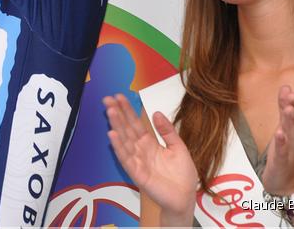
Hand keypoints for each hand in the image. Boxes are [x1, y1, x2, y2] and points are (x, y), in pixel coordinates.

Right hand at [104, 94, 196, 223]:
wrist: (185, 197)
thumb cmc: (182, 175)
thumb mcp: (178, 147)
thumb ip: (167, 131)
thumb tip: (156, 113)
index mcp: (150, 143)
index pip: (135, 123)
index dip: (127, 110)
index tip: (119, 97)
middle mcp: (140, 150)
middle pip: (126, 128)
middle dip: (117, 114)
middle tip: (107, 99)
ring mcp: (137, 161)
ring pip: (124, 140)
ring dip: (116, 126)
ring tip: (110, 111)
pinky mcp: (137, 173)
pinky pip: (125, 158)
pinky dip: (118, 146)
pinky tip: (112, 135)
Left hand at [260, 84, 293, 194]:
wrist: (285, 183)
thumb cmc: (284, 153)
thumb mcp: (283, 127)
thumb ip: (284, 108)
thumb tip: (286, 87)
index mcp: (293, 129)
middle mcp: (293, 138)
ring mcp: (288, 149)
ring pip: (289, 133)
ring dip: (289, 121)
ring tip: (288, 109)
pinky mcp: (281, 161)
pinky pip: (281, 150)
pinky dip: (281, 142)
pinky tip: (279, 133)